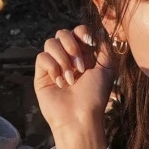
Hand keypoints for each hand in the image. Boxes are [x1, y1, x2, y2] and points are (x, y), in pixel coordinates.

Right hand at [34, 24, 112, 148]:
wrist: (80, 117)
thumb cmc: (95, 96)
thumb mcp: (107, 69)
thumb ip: (104, 48)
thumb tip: (99, 30)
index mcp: (84, 55)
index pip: (78, 31)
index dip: (82, 32)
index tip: (89, 43)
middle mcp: (68, 58)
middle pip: (62, 33)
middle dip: (72, 46)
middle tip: (80, 67)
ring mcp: (53, 65)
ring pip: (50, 43)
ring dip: (62, 58)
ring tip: (70, 78)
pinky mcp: (41, 74)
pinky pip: (41, 57)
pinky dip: (52, 67)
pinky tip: (59, 82)